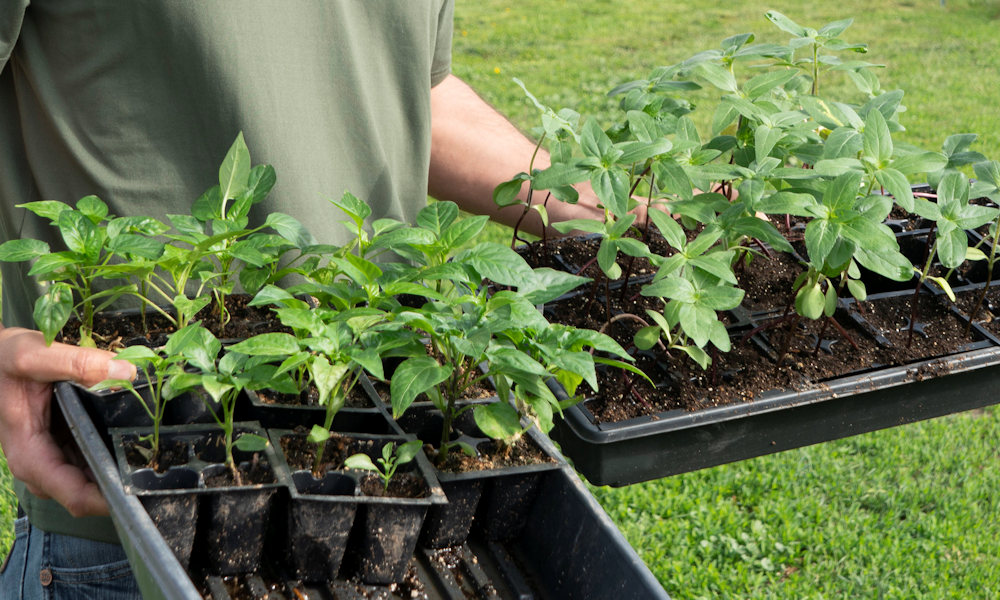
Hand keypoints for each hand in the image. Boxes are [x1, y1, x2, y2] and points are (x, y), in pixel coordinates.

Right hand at [0, 326, 135, 516]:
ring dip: (120, 469)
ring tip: (153, 452)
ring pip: (94, 478)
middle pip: (90, 492)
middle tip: (159, 467)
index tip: (143, 488)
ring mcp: (54, 458)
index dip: (111, 498)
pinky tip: (135, 437)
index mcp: (30, 455)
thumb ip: (76, 362)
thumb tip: (124, 372)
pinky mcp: (65, 446)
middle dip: (122, 484)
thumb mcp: (31, 355)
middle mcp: (41, 466)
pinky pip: (94, 459)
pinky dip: (113, 452)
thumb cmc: (3, 360)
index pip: (76, 496)